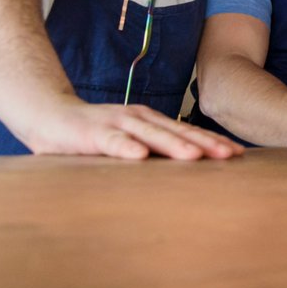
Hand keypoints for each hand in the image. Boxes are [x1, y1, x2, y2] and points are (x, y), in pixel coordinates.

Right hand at [22, 97, 243, 159]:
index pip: (187, 132)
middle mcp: (138, 119)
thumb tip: (184, 173)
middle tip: (231, 155)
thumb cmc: (93, 135)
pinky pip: (111, 141)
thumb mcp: (129, 143)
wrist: (48, 114)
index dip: (212, 142)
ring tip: (195, 156)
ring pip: (150, 135)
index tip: (238, 154)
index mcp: (150, 122)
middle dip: (205, 144)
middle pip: (177, 132)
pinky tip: (139, 156)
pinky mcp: (92, 133)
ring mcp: (116, 123)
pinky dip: (125, 147)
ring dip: (173, 145)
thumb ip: (151, 152)